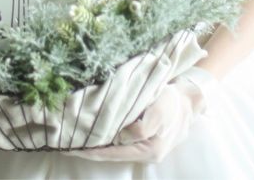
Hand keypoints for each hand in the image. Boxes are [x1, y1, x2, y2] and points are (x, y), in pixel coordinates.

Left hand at [76, 76, 207, 162]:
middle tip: (63, 142)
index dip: (89, 150)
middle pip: (109, 153)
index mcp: (148, 150)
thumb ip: (142, 128)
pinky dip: (102, 137)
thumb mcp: (160, 110)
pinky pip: (117, 140)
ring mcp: (142, 147)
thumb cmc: (173, 103)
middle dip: (87, 148)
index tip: (69, 146)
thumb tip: (121, 136)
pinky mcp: (141, 138)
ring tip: (71, 137)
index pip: (111, 153)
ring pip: (112, 148)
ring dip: (93, 143)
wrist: (190, 99)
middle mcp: (144, 152)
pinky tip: (89, 131)